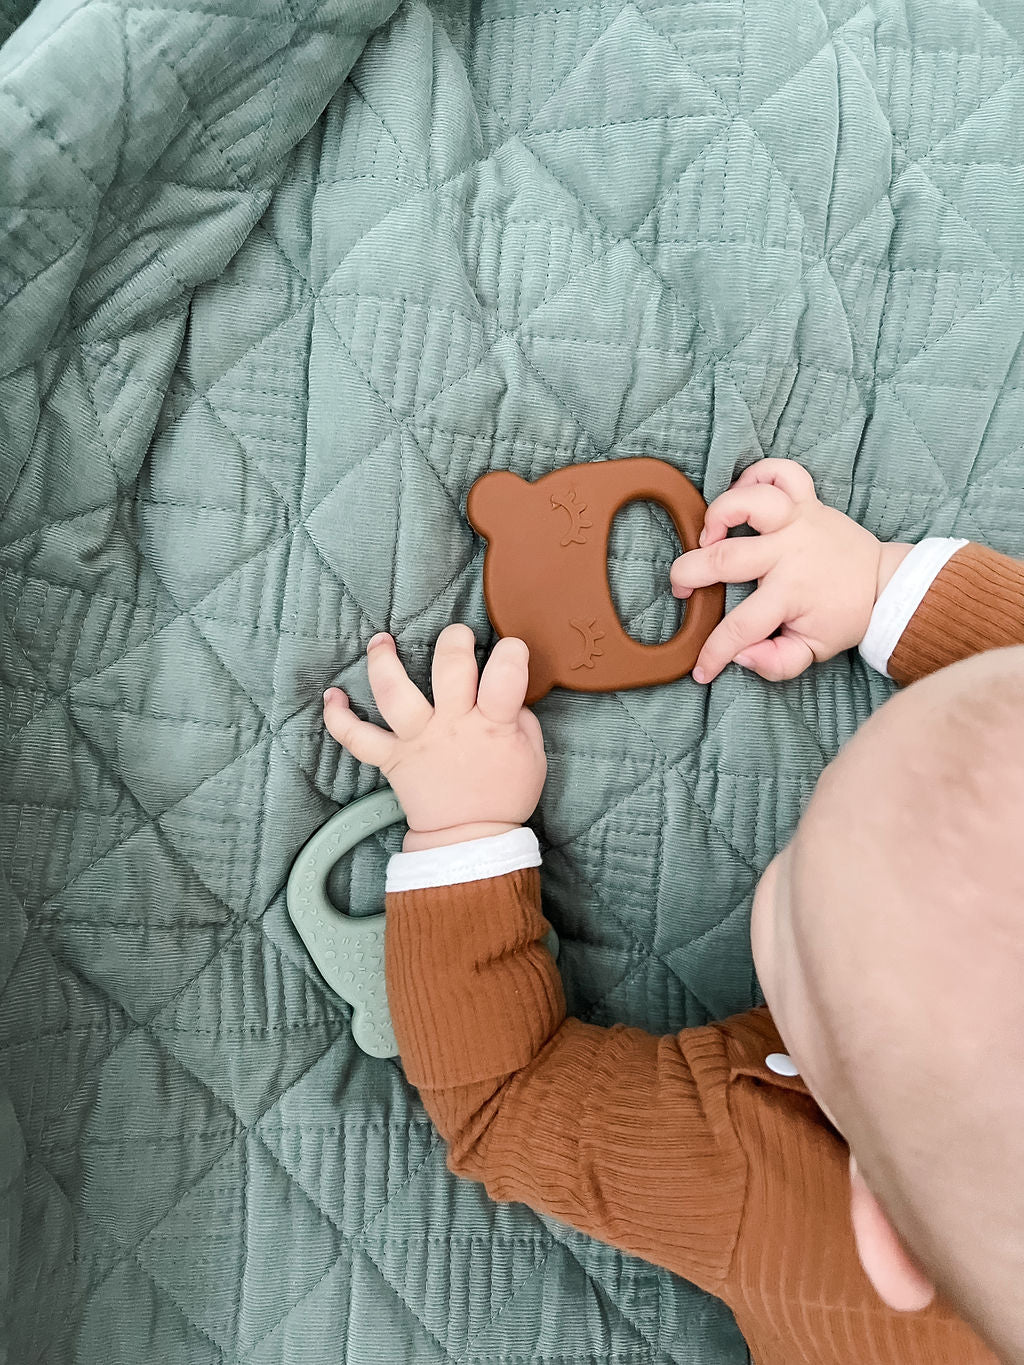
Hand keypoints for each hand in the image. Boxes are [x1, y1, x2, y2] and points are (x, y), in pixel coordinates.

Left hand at [323, 625, 546, 851]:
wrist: (469, 839)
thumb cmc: (504, 796)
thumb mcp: (533, 756)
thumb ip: (522, 719)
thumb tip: (509, 694)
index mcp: (493, 726)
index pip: (506, 676)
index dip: (513, 653)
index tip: (512, 648)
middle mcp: (452, 726)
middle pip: (449, 668)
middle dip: (453, 640)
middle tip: (457, 636)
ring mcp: (417, 741)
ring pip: (394, 692)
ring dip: (383, 662)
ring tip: (381, 641)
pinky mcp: (391, 759)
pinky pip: (357, 738)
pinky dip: (338, 718)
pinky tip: (332, 696)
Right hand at [669, 461, 911, 682]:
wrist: (884, 585)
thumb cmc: (842, 617)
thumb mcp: (813, 652)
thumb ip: (777, 664)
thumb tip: (741, 657)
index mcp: (791, 594)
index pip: (740, 628)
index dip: (713, 653)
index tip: (700, 668)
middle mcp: (791, 552)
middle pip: (725, 557)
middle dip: (688, 574)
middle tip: (682, 588)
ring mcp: (799, 521)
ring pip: (750, 500)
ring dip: (719, 514)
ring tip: (710, 535)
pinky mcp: (809, 501)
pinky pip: (782, 472)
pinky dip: (758, 473)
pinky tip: (743, 493)